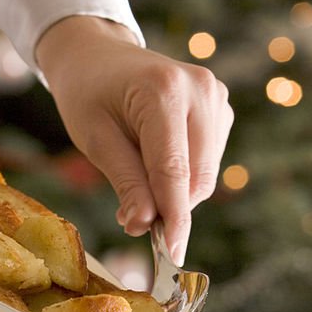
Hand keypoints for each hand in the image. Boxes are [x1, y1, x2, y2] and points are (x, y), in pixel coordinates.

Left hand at [36, 15, 232, 264]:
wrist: (99, 56)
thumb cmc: (89, 95)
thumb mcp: (96, 140)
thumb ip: (126, 183)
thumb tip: (145, 226)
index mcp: (163, 90)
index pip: (173, 170)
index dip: (174, 218)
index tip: (173, 255)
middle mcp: (200, 89)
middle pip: (197, 178)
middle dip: (169, 207)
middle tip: (133, 215)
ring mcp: (216, 96)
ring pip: (205, 176)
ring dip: (175, 193)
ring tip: (139, 176)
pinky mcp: (221, 108)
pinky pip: (208, 163)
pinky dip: (184, 176)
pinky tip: (158, 158)